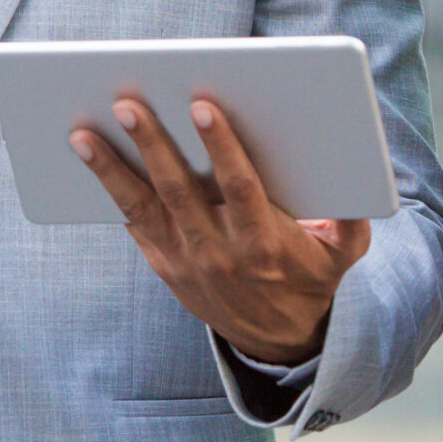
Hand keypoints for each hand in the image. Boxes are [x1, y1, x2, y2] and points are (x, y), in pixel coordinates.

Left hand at [72, 94, 370, 364]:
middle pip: (179, 190)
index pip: (240, 188)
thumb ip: (352, 220)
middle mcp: (219, 253)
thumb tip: (359, 181)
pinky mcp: (163, 264)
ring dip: (111, 168)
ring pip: (142, 207)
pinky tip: (87, 155)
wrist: (280, 340)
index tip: (204, 104)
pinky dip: (108, 189)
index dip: (222, 147)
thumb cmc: (313, 276)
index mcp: (265, 244)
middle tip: (128, 101)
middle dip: (153, 143)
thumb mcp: (345, 254)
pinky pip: (132, 222)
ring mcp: (185, 261)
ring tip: (83, 132)